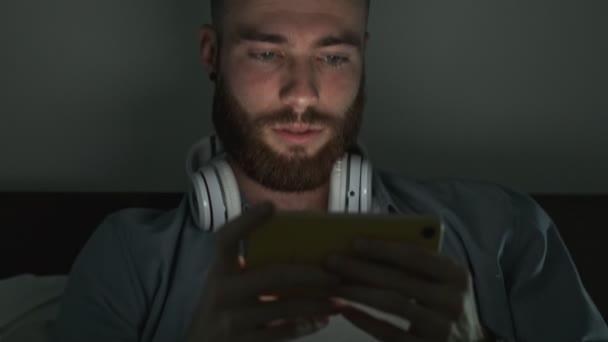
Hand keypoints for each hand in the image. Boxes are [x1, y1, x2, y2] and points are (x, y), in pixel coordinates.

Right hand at [185, 202, 340, 341]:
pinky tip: (322, 321)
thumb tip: (297, 248)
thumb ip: (249, 268)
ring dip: (317, 304)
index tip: (270, 206)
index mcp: (220, 270)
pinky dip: (307, 326)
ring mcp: (234, 319)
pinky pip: (284, 332)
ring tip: (338, 301)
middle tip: (334, 274)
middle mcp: (224, 292)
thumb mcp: (226, 283)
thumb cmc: (221, 307)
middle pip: (274, 275)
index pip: (227, 239)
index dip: (246, 221)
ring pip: (286, 307)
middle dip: (309, 274)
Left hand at [324, 239, 487, 341]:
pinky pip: (389, 333)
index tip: (354, 243)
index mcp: (456, 275)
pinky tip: (346, 310)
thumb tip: (368, 247)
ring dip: (358, 292)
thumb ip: (418, 265)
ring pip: (392, 305)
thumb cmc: (445, 305)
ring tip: (334, 284)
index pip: (416, 256)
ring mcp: (441, 328)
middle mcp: (452, 300)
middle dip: (360, 269)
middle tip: (332, 261)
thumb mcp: (444, 281)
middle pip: (398, 280)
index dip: (383, 248)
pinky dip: (365, 320)